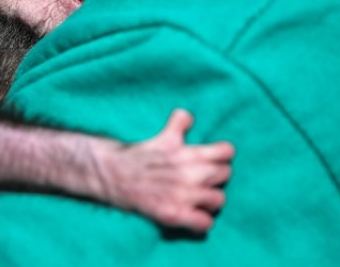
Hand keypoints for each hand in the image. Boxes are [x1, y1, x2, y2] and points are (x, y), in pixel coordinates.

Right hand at [99, 109, 234, 232]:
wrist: (113, 174)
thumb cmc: (139, 155)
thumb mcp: (163, 136)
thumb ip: (179, 124)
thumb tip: (188, 116)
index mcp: (189, 153)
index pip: (226, 152)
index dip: (222, 156)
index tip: (214, 160)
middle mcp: (191, 173)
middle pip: (225, 175)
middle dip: (216, 176)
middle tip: (204, 180)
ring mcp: (184, 195)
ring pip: (219, 199)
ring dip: (211, 199)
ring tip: (200, 199)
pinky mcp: (174, 214)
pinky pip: (204, 223)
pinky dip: (202, 221)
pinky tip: (194, 217)